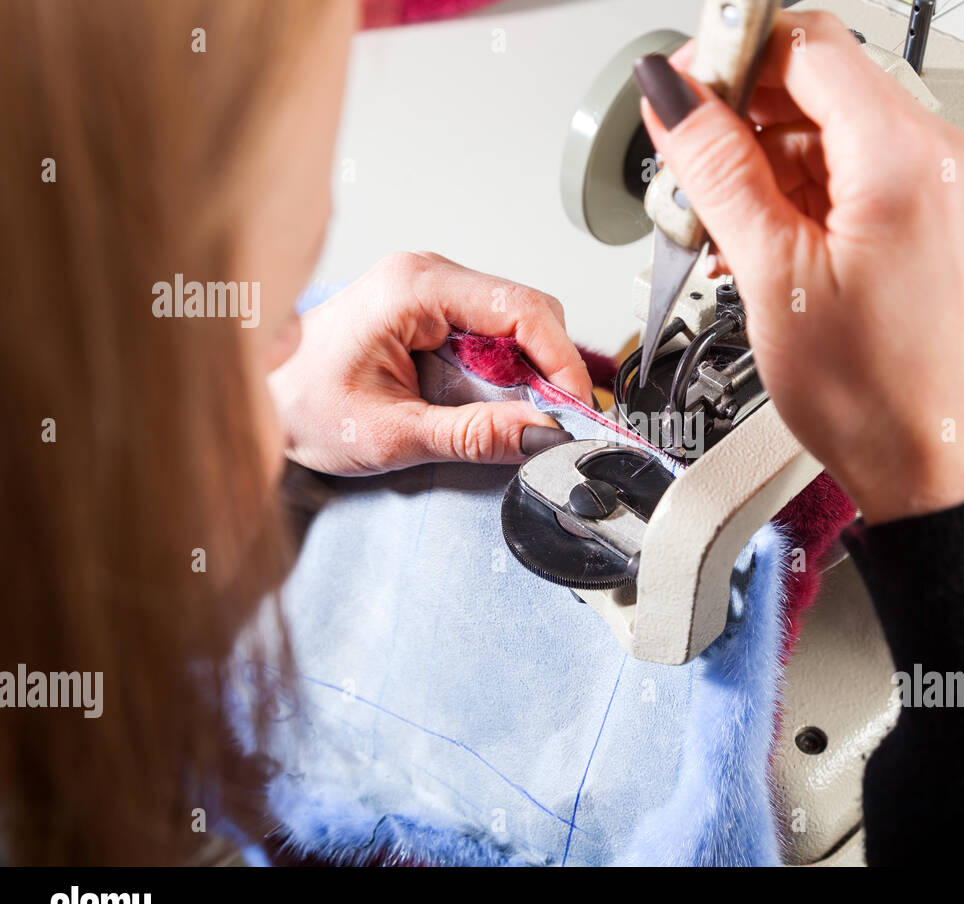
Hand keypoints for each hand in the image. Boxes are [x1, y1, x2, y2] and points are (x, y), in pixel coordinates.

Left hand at [269, 251, 592, 474]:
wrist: (255, 396)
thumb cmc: (300, 405)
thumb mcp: (391, 434)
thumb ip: (473, 436)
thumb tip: (542, 435)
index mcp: (413, 288)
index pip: (521, 307)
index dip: (561, 360)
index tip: (576, 408)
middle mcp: (426, 275)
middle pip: (528, 310)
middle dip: (550, 368)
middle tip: (553, 422)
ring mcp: (429, 289)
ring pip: (516, 321)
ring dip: (529, 372)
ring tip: (517, 419)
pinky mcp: (431, 310)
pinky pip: (492, 332)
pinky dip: (507, 371)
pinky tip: (492, 403)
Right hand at [636, 11, 963, 523]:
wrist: (932, 465)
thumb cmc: (878, 395)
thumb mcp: (773, 275)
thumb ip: (718, 170)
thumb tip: (674, 98)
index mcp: (905, 155)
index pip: (805, 43)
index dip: (727, 57)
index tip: (680, 94)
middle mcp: (934, 156)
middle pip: (814, 83)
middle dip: (737, 118)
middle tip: (686, 172)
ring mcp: (935, 187)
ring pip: (824, 130)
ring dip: (758, 164)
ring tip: (718, 227)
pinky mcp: (925, 219)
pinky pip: (846, 175)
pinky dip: (792, 195)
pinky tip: (757, 242)